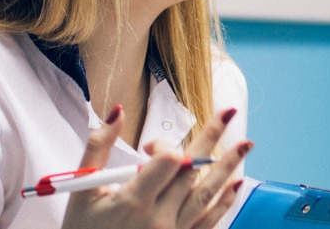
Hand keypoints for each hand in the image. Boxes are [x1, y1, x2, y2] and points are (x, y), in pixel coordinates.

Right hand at [60, 105, 252, 228]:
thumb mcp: (82, 189)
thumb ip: (98, 146)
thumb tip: (118, 111)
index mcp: (133, 201)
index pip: (169, 162)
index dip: (163, 146)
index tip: (146, 148)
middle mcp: (158, 218)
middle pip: (193, 171)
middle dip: (211, 138)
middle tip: (228, 112)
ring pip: (207, 194)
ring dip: (228, 166)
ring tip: (247, 144)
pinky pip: (208, 221)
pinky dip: (224, 202)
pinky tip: (236, 183)